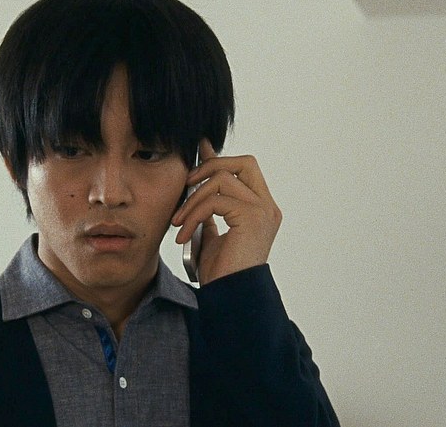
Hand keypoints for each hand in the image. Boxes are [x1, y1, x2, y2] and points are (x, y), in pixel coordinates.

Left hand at [171, 139, 281, 284]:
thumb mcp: (211, 231)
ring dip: (193, 199)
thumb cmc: (221, 271)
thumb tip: (196, 183)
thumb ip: (208, 206)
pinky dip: (193, 214)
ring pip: (221, 180)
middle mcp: (266, 206)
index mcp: (260, 208)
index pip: (243, 168)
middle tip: (186, 185)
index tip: (198, 148)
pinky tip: (184, 233)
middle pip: (242, 162)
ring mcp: (262, 211)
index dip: (218, 157)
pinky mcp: (252, 217)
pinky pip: (214, 200)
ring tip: (179, 222)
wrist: (229, 296)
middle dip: (209, 167)